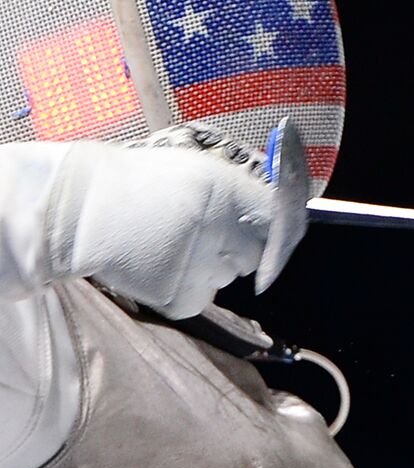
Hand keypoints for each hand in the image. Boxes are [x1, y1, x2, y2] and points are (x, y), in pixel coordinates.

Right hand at [46, 130, 286, 318]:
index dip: (274, 228)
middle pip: (256, 254)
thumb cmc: (141, 184)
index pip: (278, 221)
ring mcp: (203, 266)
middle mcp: (221, 229)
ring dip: (212, 266)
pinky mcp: (183, 297)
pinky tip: (161, 266)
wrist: (81, 210)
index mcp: (226, 192)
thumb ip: (239, 191)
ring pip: (229, 276)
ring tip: (171, 246)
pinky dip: (187, 287)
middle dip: (239, 248)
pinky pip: (203, 297)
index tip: (267, 232)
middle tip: (205, 236)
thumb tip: (276, 210)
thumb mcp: (198, 170)